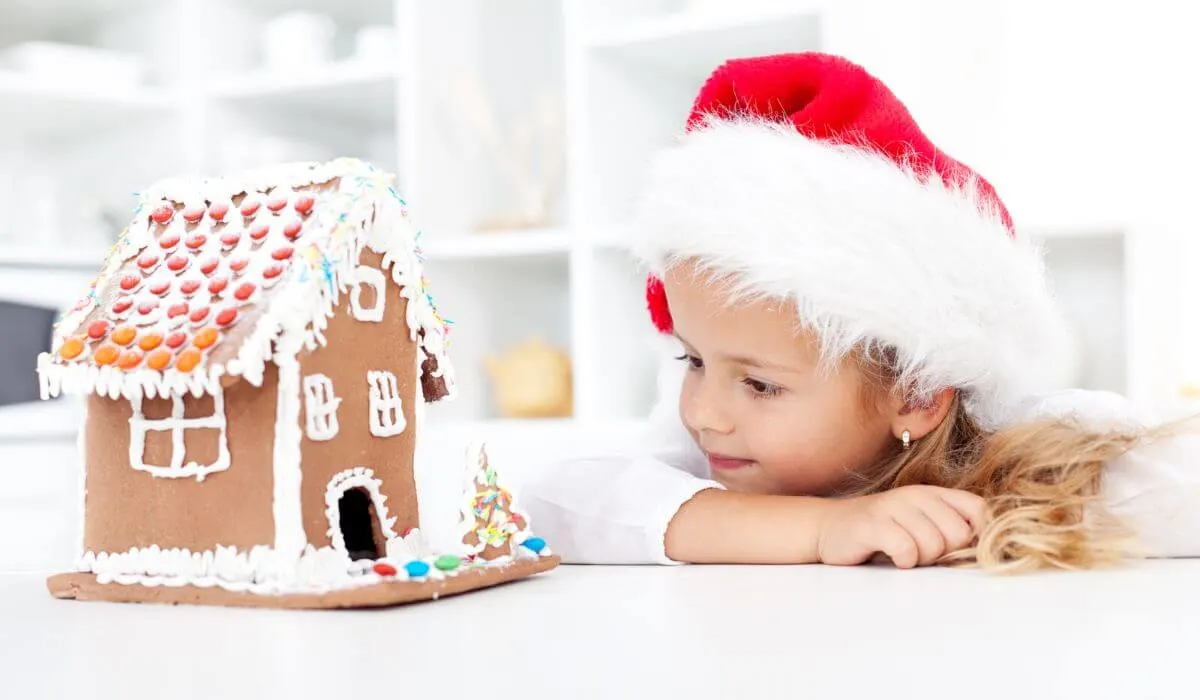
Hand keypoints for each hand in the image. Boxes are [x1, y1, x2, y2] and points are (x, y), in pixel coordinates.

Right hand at [816, 485, 985, 567]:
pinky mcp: (873, 524)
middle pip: (958, 534)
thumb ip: (950, 529)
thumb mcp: (920, 523)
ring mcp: (893, 507)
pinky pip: (906, 549)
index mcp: (933, 493)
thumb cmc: (881, 532)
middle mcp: (916, 495)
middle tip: (921, 552)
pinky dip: (903, 560)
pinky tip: (893, 556)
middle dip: (944, 553)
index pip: (979, 509)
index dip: (980, 535)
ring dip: (921, 559)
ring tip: (903, 553)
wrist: (829, 528)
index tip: (960, 551)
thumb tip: (989, 550)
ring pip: (933, 544)